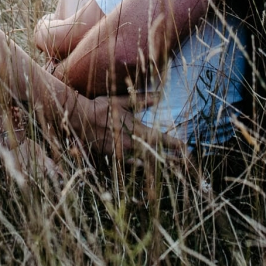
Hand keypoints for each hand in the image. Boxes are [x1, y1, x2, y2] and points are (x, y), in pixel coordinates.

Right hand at [66, 94, 185, 158]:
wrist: (79, 119)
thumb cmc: (100, 107)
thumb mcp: (121, 101)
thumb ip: (140, 100)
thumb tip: (158, 97)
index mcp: (134, 129)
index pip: (159, 138)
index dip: (173, 144)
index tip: (185, 147)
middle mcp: (130, 144)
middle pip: (154, 154)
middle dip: (170, 158)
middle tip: (183, 162)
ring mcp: (120, 152)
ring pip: (143, 162)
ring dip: (157, 164)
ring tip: (171, 167)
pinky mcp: (111, 157)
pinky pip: (128, 165)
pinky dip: (139, 167)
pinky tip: (146, 169)